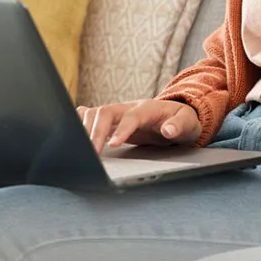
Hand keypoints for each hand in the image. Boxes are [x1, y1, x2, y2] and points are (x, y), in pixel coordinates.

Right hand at [75, 99, 200, 153]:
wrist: (178, 117)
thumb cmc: (183, 121)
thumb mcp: (188, 125)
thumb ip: (179, 126)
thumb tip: (168, 130)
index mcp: (149, 108)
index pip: (132, 116)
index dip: (122, 130)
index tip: (113, 145)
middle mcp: (131, 107)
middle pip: (107, 111)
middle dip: (96, 130)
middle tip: (91, 153)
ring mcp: (120, 112)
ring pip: (96, 113)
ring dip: (86, 128)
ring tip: (80, 149)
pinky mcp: (113, 120)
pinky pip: (93, 115)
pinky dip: (80, 121)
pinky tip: (71, 131)